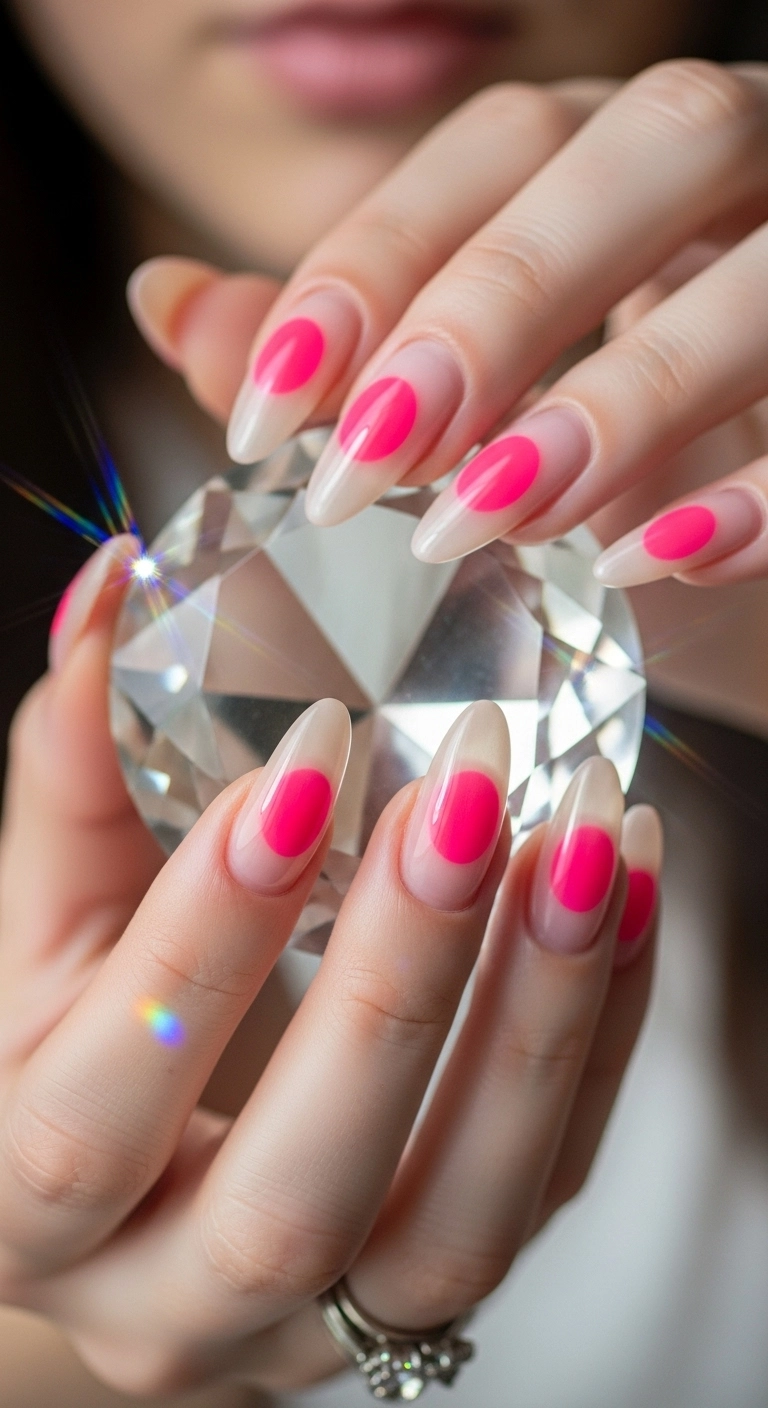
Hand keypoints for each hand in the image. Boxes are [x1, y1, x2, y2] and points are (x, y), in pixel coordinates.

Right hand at [0, 536, 658, 1395]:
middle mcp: (168, 1302)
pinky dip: (595, 1030)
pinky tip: (621, 887)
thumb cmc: (71, 1039)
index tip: (301, 762)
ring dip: (536, 1022)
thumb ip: (76, 774)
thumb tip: (112, 592)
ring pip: (454, 1229)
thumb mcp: (50, 923)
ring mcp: (323, 1321)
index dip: (198, 943)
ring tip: (586, 839)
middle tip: (466, 795)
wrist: (137, 1203)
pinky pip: (544, 1185)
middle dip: (394, 990)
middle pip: (291, 1199)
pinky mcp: (437, 1285)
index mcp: (28, 1208)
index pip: (96, 1116)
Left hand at [131, 60, 767, 590]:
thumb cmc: (630, 477)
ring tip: (496, 515)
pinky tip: (659, 560)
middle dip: (497, 298)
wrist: (767, 550)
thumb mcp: (481, 422)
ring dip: (626, 388)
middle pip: (644, 145)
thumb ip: (342, 364)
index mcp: (623, 159)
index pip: (496, 149)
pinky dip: (763, 487)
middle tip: (374, 459)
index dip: (374, 263)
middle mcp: (747, 171)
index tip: (268, 414)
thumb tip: (167, 304)